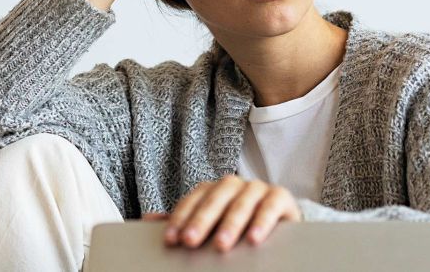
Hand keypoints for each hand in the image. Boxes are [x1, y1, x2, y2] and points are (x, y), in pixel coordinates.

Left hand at [160, 175, 301, 252]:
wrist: (279, 227)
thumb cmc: (238, 228)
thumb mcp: (210, 226)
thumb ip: (185, 222)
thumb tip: (148, 220)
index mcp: (213, 189)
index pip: (193, 200)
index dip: (181, 218)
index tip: (172, 240)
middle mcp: (234, 184)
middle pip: (215, 198)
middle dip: (202, 220)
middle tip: (191, 241)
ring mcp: (257, 188)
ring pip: (242, 201)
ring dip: (231, 223)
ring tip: (221, 245)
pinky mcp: (280, 196)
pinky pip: (271, 205)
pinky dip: (262, 221)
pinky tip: (254, 238)